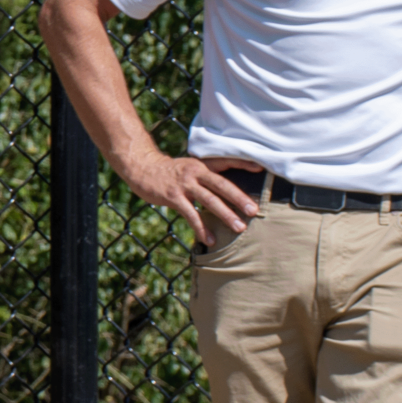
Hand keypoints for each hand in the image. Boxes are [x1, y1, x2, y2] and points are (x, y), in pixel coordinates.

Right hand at [119, 151, 258, 245]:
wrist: (141, 167)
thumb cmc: (169, 171)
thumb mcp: (189, 167)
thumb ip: (206, 176)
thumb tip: (226, 190)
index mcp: (202, 165)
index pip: (225, 163)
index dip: (242, 164)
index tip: (260, 168)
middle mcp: (195, 172)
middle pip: (221, 185)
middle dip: (239, 198)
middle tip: (254, 211)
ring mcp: (184, 185)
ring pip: (209, 200)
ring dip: (225, 215)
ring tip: (239, 228)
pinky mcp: (172, 197)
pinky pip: (190, 215)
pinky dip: (201, 228)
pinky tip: (209, 239)